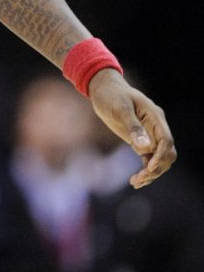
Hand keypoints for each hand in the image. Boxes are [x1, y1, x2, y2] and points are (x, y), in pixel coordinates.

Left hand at [87, 69, 176, 187]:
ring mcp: (149, 135)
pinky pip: (148, 159)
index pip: (166, 140)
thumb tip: (144, 146)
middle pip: (167, 153)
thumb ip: (133, 127)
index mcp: (155, 117)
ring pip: (158, 159)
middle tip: (139, 178)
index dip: (161, 156)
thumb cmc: (111, 95)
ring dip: (151, 172)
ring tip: (135, 182)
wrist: (103, 89)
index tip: (149, 167)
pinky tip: (135, 180)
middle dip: (157, 168)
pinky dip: (145, 170)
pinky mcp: (140, 141)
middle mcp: (156, 128)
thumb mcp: (120, 109)